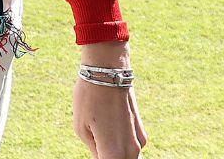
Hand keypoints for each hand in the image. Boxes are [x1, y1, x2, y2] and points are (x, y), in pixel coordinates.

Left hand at [74, 42, 145, 158]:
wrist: (109, 72)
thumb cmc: (89, 99)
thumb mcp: (81, 129)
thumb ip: (94, 151)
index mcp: (113, 154)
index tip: (98, 156)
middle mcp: (131, 151)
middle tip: (99, 146)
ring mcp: (139, 142)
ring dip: (116, 155)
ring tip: (102, 134)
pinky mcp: (142, 132)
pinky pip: (132, 148)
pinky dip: (122, 147)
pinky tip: (110, 132)